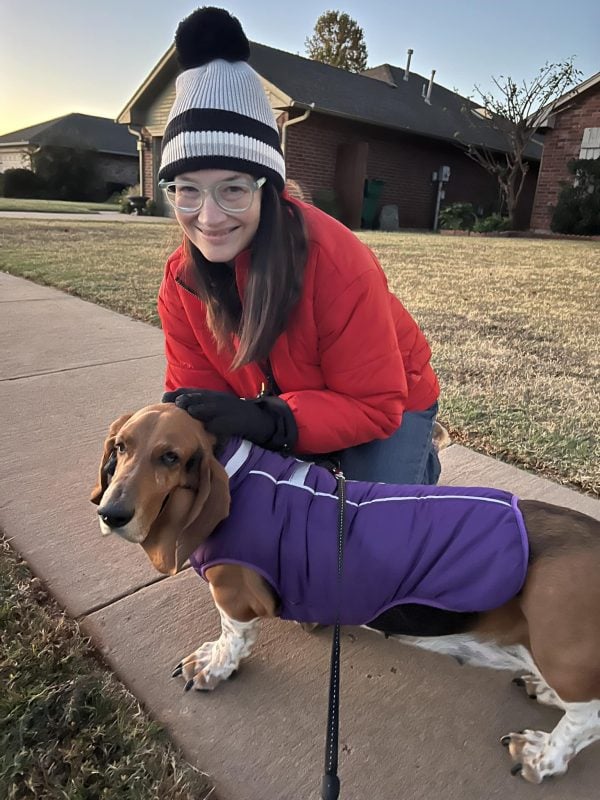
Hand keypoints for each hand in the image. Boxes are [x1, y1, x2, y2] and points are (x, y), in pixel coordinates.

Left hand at [162, 389, 296, 450]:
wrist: (258, 421)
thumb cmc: (232, 416)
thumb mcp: (215, 407)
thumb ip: (199, 407)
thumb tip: (177, 408)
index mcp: (213, 396)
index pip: (193, 392)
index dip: (179, 393)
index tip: (164, 397)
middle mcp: (220, 400)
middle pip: (201, 397)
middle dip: (188, 398)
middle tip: (175, 402)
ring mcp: (229, 409)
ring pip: (213, 407)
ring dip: (200, 408)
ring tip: (189, 410)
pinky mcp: (237, 421)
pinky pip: (226, 422)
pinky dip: (217, 424)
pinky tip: (209, 426)